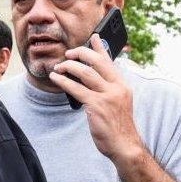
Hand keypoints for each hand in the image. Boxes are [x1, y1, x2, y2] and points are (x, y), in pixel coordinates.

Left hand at [50, 33, 144, 164]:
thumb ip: (107, 89)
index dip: (101, 47)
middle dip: (80, 54)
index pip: (110, 61)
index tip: (94, 36)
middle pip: (97, 62)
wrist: (124, 145)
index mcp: (122, 85)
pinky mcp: (96, 106)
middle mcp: (117, 87)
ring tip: (58, 67)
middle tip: (68, 54)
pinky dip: (63, 81)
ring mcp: (107, 96)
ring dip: (68, 66)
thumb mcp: (117, 103)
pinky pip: (76, 88)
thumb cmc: (117, 125)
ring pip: (85, 72)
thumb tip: (90, 77)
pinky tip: (55, 78)